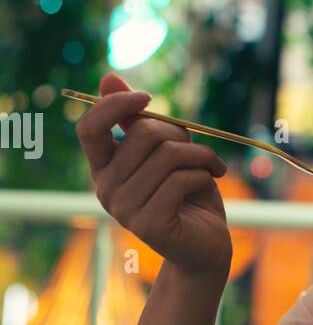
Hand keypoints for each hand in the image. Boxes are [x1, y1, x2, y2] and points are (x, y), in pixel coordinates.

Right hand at [75, 72, 232, 278]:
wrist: (205, 247)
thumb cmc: (187, 195)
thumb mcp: (164, 151)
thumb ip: (138, 121)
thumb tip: (109, 77)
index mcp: (104, 168)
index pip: (89, 128)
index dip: (115, 105)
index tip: (148, 97)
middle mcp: (105, 189)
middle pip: (142, 134)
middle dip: (179, 133)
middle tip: (197, 150)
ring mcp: (124, 210)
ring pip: (168, 156)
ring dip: (200, 156)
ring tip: (210, 168)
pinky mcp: (149, 224)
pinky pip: (181, 180)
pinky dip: (204, 175)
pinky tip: (209, 185)